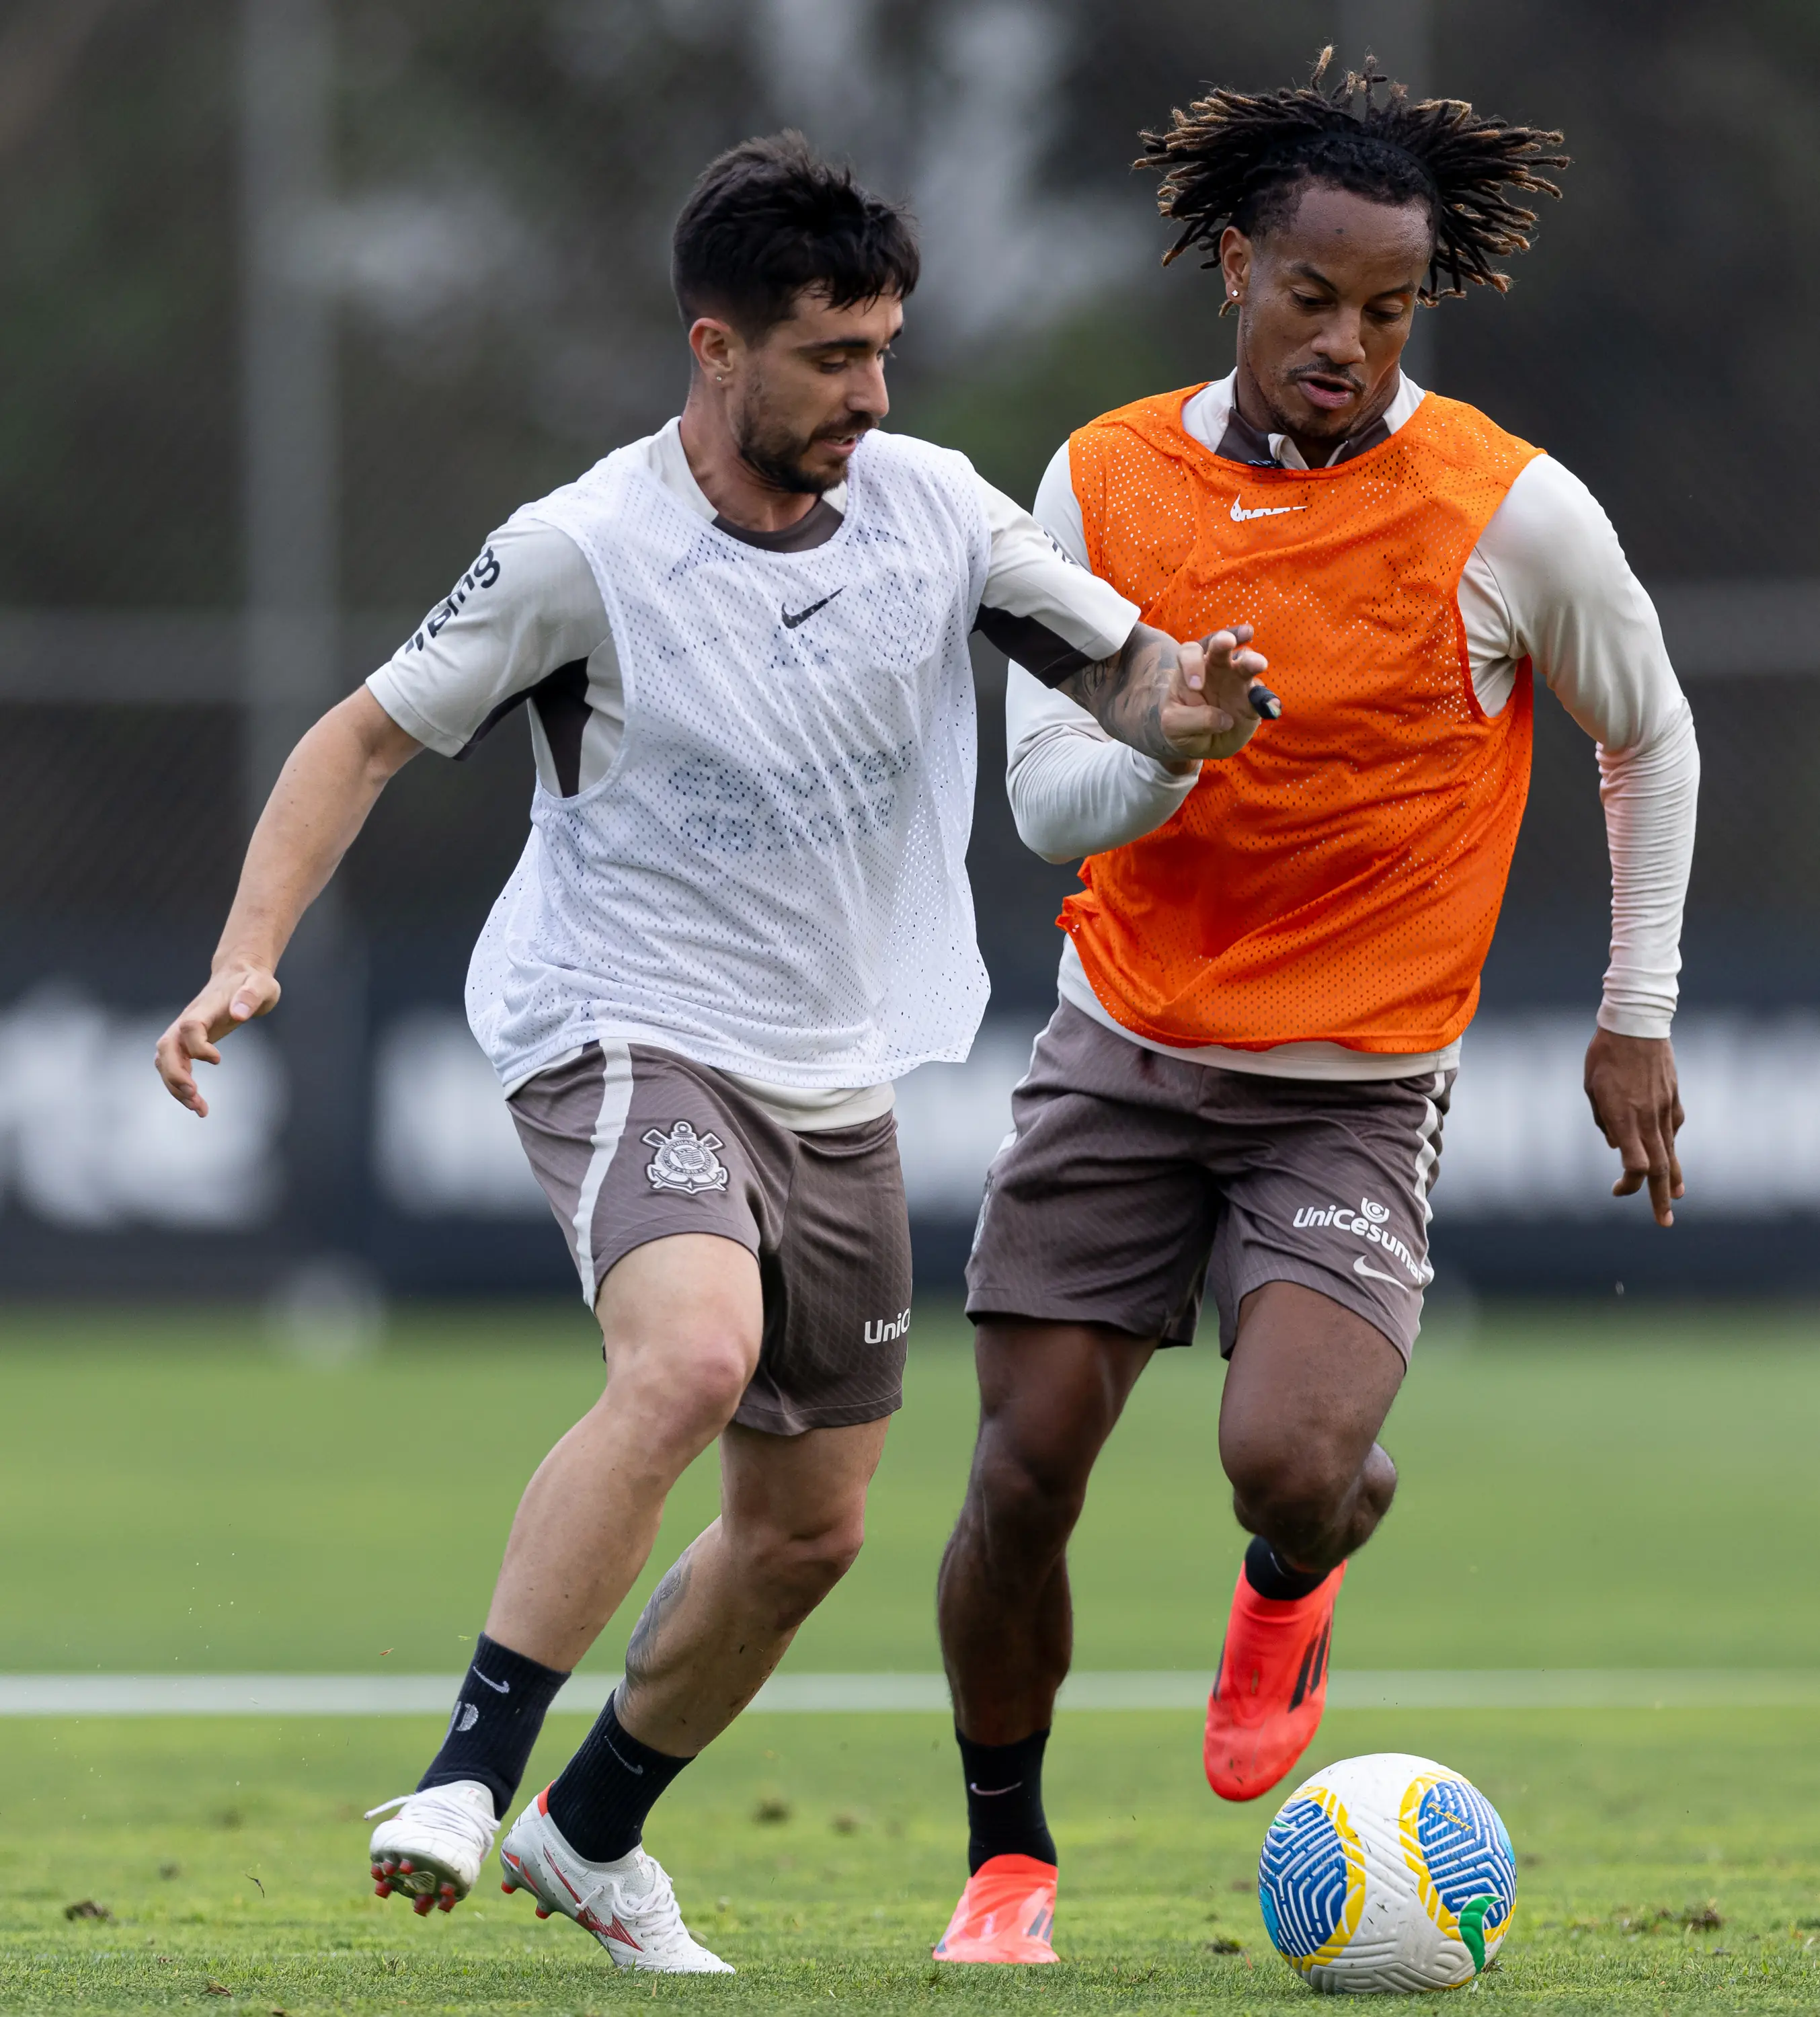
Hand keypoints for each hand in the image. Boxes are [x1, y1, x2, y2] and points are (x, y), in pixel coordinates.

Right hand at [153, 961, 281, 1116]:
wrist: (238, 973)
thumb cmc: (252, 981)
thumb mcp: (261, 984)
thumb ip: (250, 996)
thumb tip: (239, 1014)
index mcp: (205, 1007)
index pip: (190, 1026)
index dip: (198, 1045)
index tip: (218, 1060)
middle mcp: (188, 1020)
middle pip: (166, 1047)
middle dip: (175, 1074)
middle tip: (195, 1096)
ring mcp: (184, 1032)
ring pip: (165, 1061)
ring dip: (176, 1087)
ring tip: (199, 1109)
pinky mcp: (187, 1042)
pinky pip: (174, 1066)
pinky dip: (181, 1086)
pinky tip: (198, 1104)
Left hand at [1160, 625, 1278, 762]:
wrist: (1200, 742)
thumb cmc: (1182, 725)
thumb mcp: (1174, 725)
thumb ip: (1192, 719)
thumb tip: (1224, 719)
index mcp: (1192, 668)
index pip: (1190, 652)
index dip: (1192, 664)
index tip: (1196, 686)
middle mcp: (1217, 668)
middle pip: (1221, 646)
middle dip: (1225, 640)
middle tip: (1228, 641)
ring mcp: (1238, 681)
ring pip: (1247, 663)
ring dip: (1252, 661)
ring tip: (1258, 664)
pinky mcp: (1253, 700)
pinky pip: (1262, 697)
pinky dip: (1267, 700)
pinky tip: (1271, 706)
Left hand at [1583, 1027, 1683, 1226]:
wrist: (1636, 1023)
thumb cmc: (1605, 1054)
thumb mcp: (1592, 1088)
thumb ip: (1604, 1121)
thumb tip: (1616, 1147)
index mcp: (1623, 1117)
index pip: (1635, 1164)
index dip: (1629, 1183)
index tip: (1617, 1189)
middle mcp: (1648, 1117)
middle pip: (1660, 1168)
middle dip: (1660, 1198)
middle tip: (1663, 1222)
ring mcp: (1665, 1109)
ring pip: (1671, 1152)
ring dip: (1673, 1178)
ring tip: (1676, 1198)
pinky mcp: (1674, 1099)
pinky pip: (1671, 1129)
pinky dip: (1669, 1145)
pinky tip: (1667, 1153)